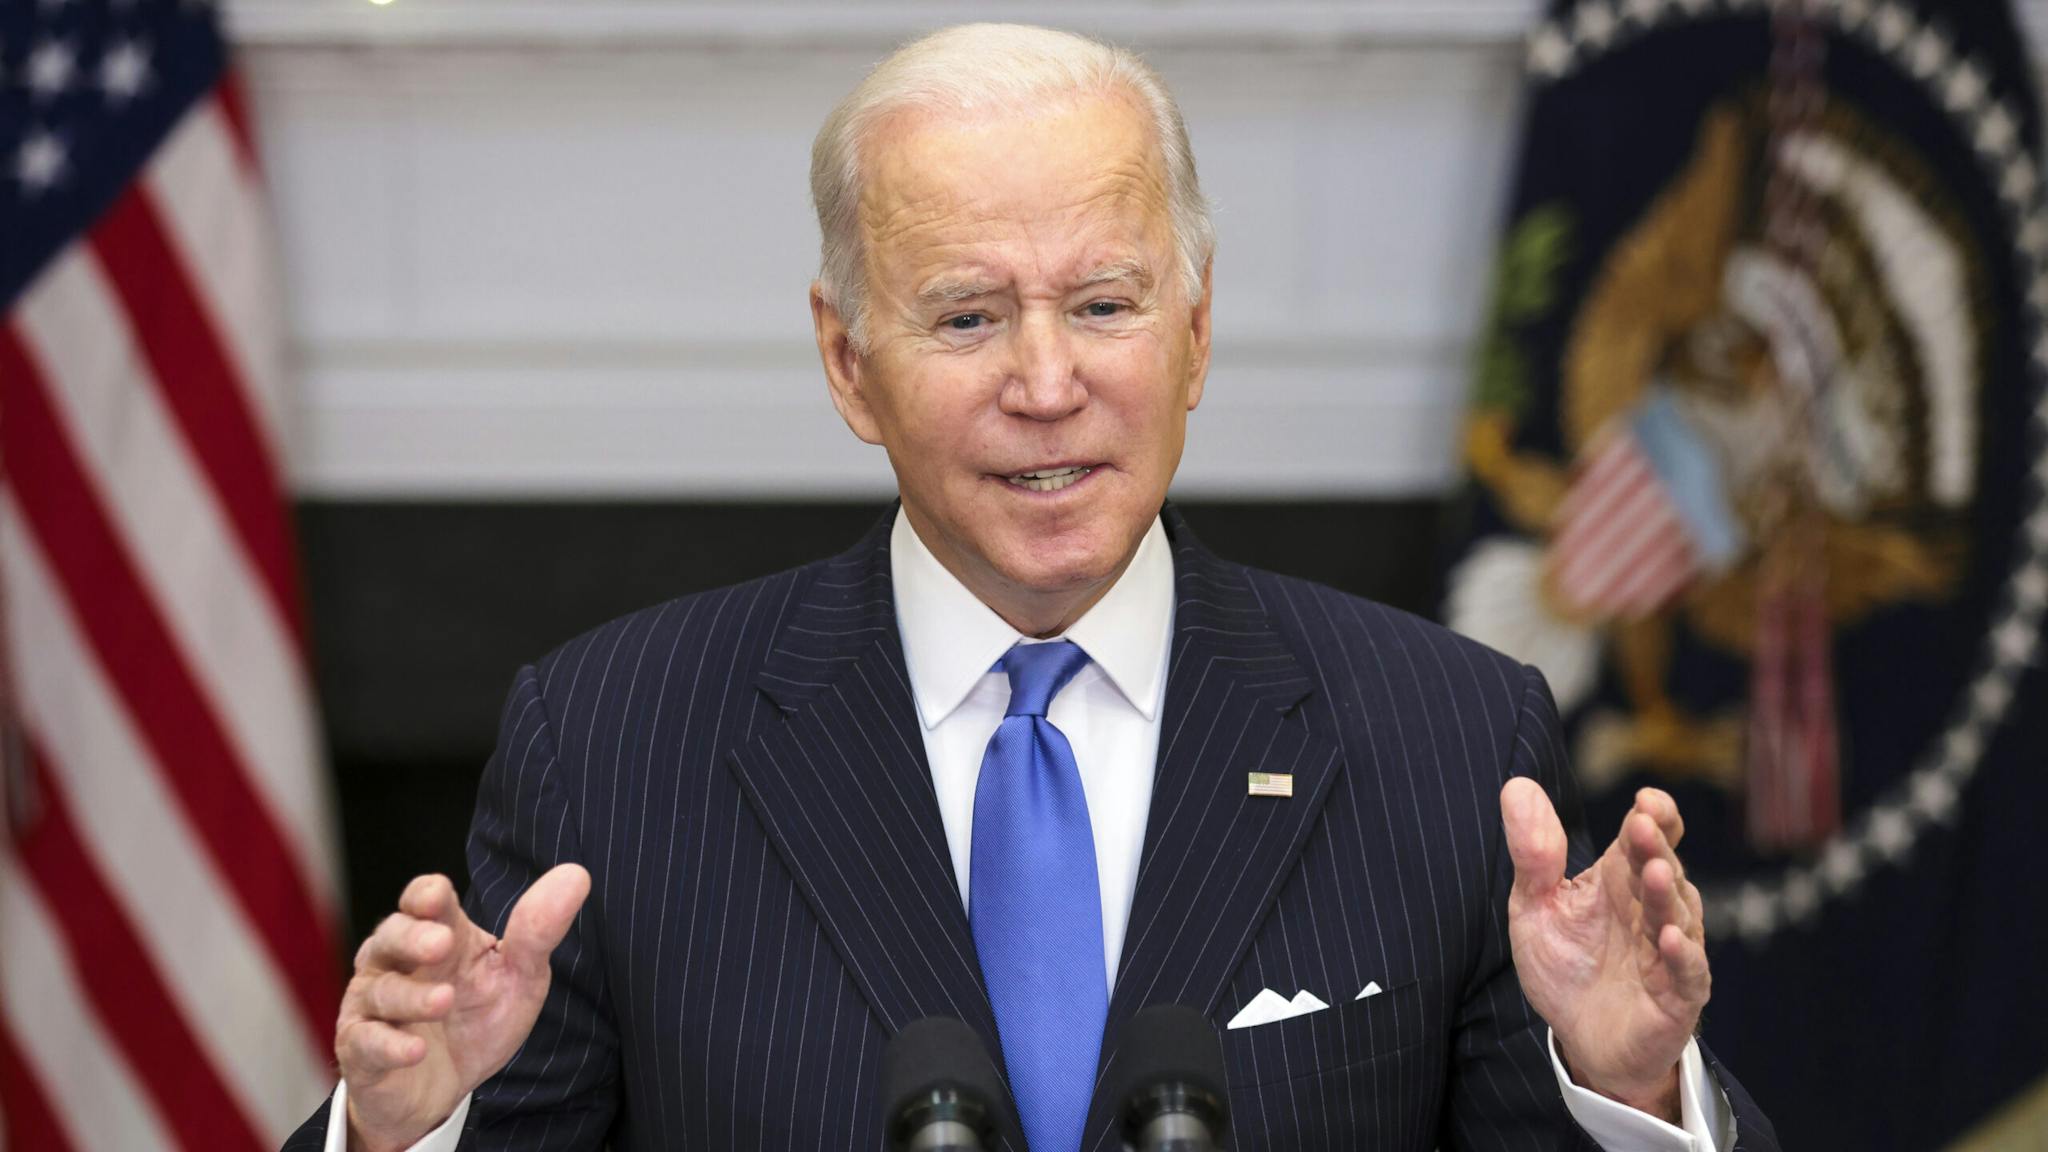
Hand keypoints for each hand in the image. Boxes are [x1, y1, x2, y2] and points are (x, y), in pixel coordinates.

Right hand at [336, 866, 590, 1151]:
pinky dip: (390, 1046)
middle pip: (391, 935)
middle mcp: (397, 962)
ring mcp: (374, 1006)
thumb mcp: (519, 978)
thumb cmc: (476, 1021)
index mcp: (438, 935)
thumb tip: (577, 875)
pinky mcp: (361, 1050)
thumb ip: (539, 931)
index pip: (424, 899)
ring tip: (444, 1001)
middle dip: (412, 937)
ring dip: (411, 996)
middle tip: (440, 943)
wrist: (441, 1091)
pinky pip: (365, 1042)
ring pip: (380, 990)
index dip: (426, 895)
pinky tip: (415, 1050)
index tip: (437, 896)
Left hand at [1500, 780, 1706, 1122]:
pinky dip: (1683, 956)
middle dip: (1656, 846)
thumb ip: (1532, 853)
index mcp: (1622, 880)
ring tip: (1656, 872)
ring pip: (1679, 916)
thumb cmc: (1565, 967)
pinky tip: (1670, 938)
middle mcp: (1653, 909)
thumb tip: (1516, 784)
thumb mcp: (1536, 907)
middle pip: (1663, 869)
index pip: (1647, 837)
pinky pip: (1688, 973)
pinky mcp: (1677, 997)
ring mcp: (1670, 952)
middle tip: (1644, 824)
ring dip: (1669, 895)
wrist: (1581, 1040)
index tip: (1645, 799)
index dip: (1654, 816)